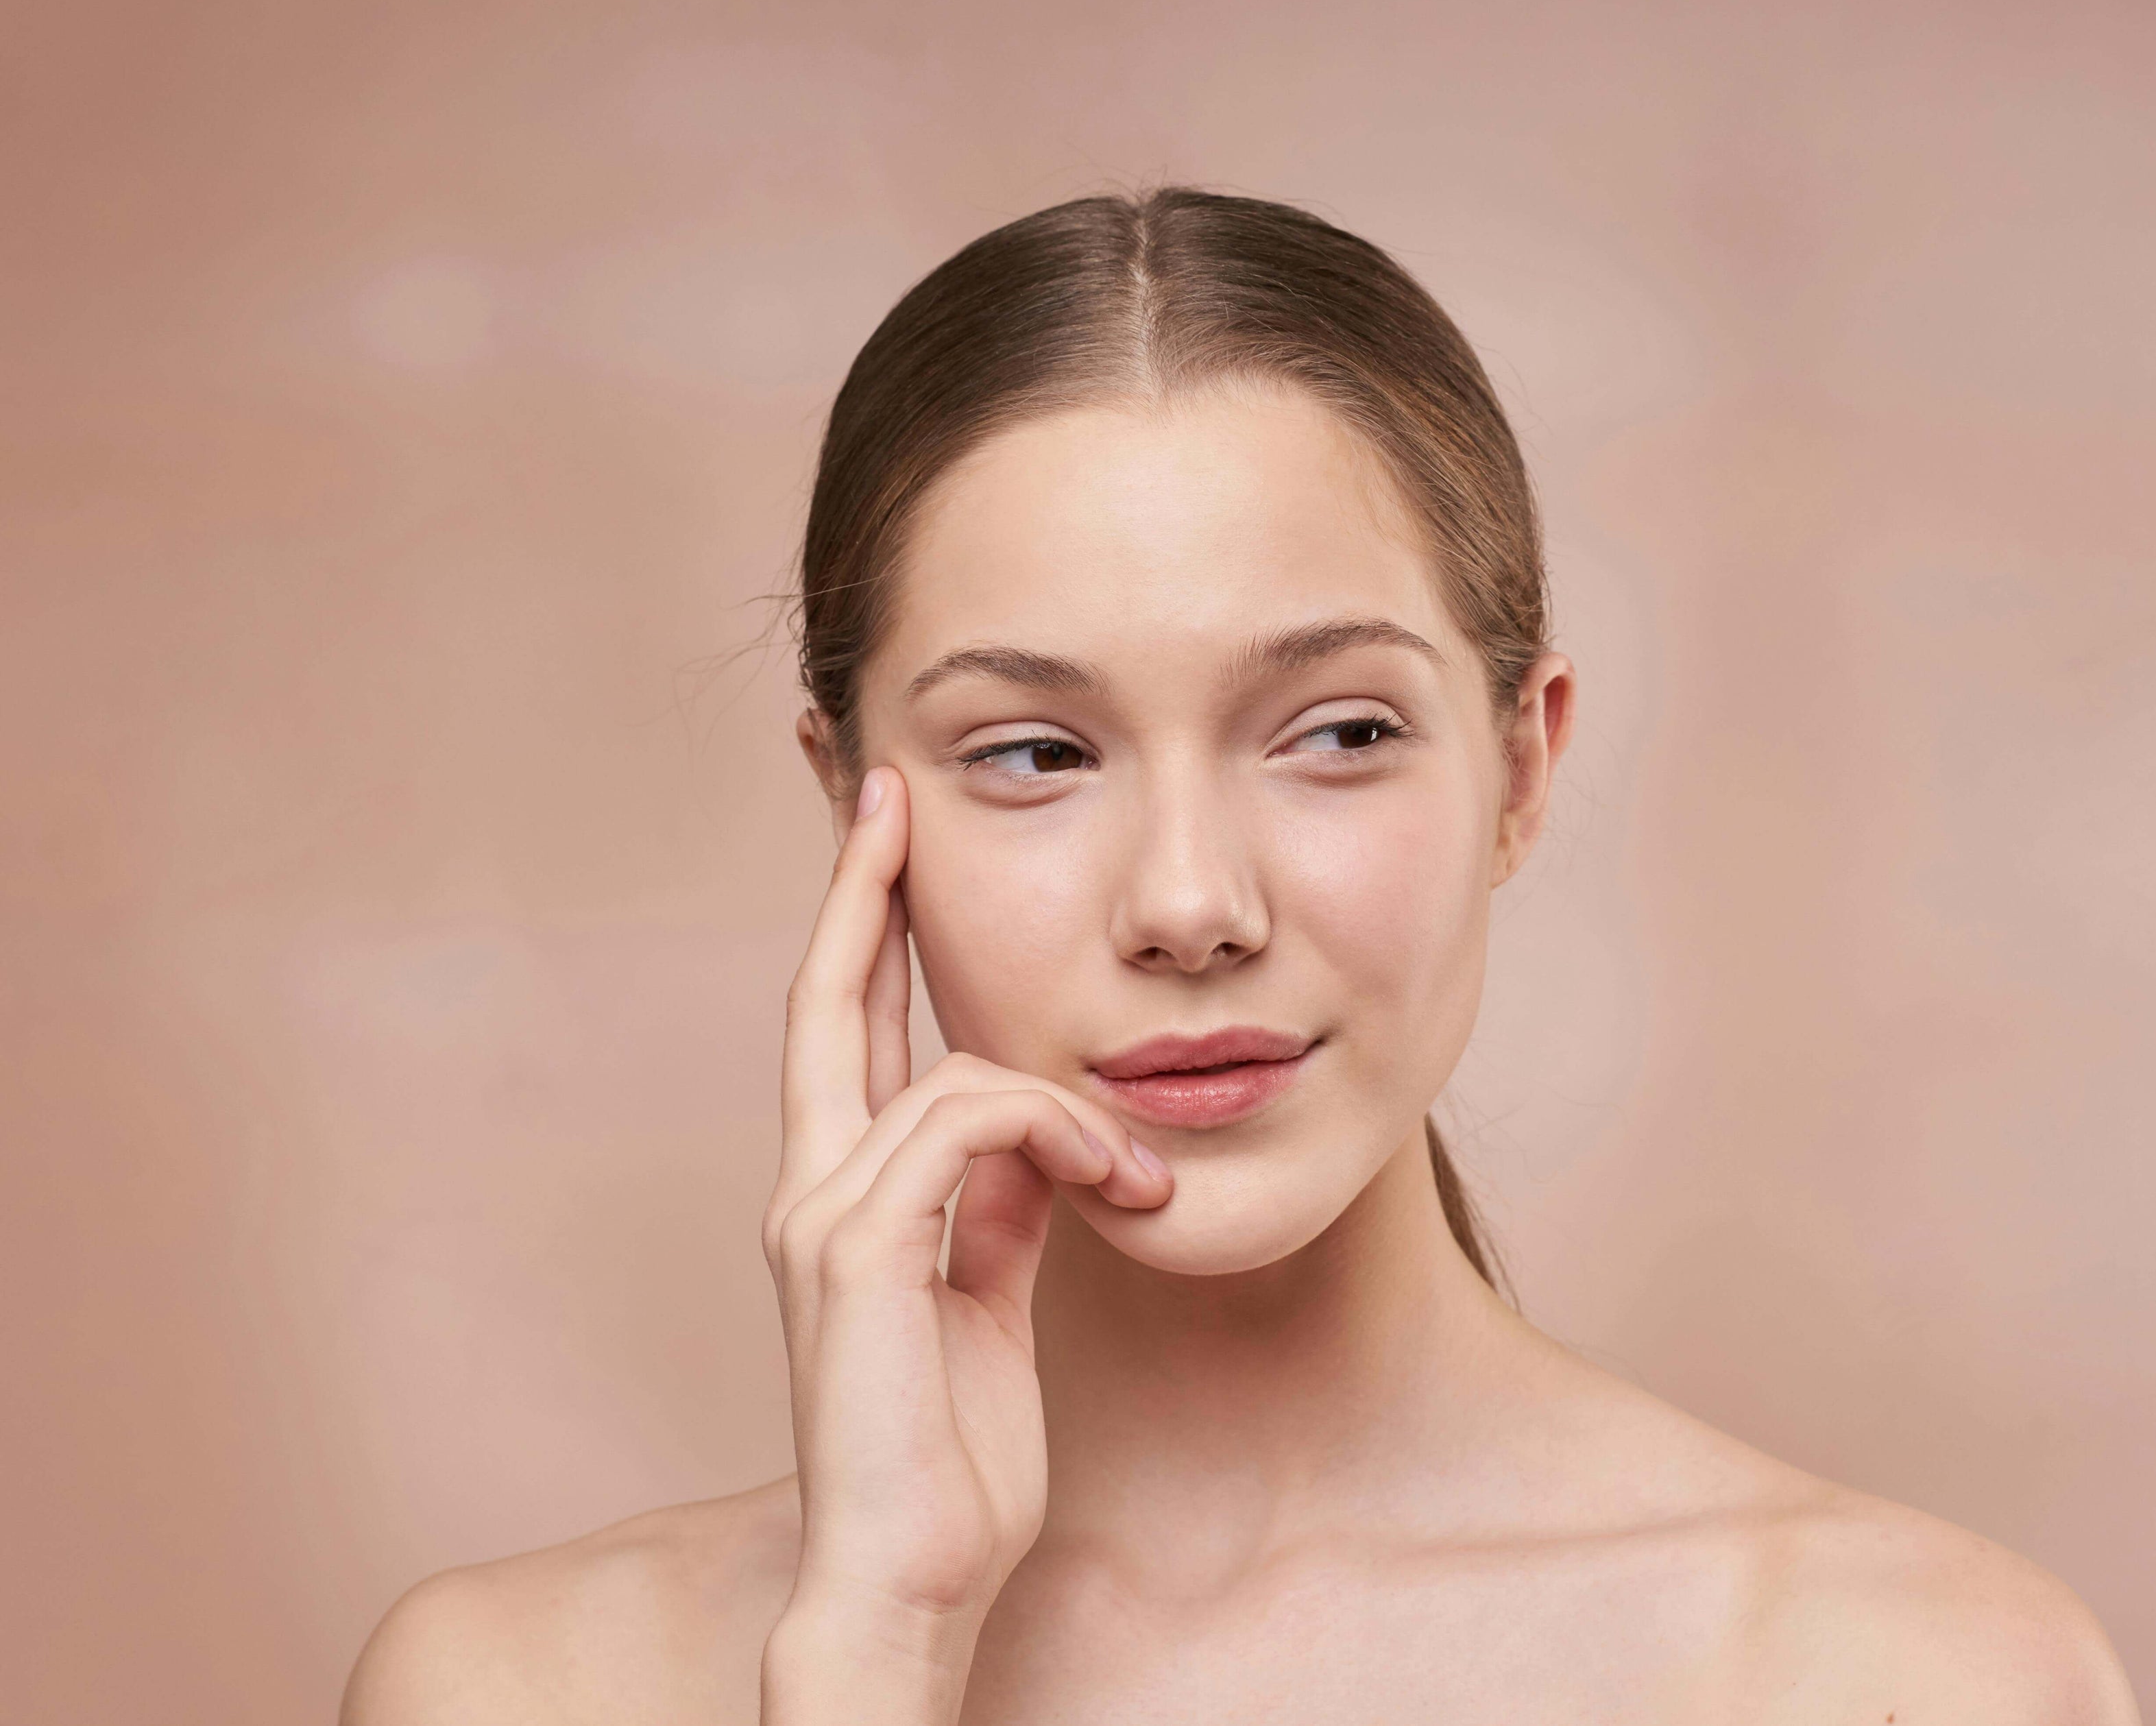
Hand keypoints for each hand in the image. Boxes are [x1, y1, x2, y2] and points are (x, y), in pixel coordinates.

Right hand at [761, 766, 1171, 1717]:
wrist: (909, 1572)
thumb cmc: (950, 1455)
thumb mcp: (988, 1295)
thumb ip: (997, 1204)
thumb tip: (1037, 1129)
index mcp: (840, 1197)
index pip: (839, 1029)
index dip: (858, 930)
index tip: (884, 836)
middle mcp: (809, 1188)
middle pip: (826, 997)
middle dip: (863, 889)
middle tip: (888, 793)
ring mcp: (821, 1215)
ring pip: (948, 1067)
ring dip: (1068, 1106)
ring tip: (1136, 1180)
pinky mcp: (857, 1247)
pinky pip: (968, 1121)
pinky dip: (1058, 1135)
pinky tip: (1117, 1189)